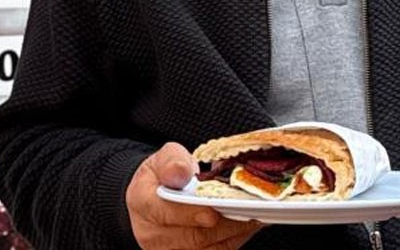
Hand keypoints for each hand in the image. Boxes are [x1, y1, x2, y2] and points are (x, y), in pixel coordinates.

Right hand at [126, 142, 261, 249]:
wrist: (155, 197)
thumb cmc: (163, 176)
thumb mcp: (164, 158)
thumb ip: (173, 161)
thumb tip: (182, 173)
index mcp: (143, 203)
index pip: (163, 212)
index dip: (190, 214)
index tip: (212, 212)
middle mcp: (152, 234)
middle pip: (192, 236)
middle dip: (225, 224)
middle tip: (250, 210)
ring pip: (208, 249)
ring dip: (235, 233)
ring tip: (257, 216)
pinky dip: (235, 239)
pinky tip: (249, 224)